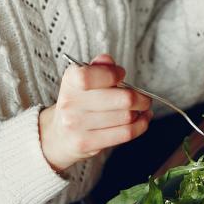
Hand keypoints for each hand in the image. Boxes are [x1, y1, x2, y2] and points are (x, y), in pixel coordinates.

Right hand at [38, 54, 151, 171]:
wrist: (60, 136)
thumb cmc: (79, 104)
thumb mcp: (84, 81)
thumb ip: (98, 68)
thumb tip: (107, 60)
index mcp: (70, 82)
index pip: (90, 76)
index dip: (112, 74)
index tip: (122, 76)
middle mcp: (70, 103)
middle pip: (122, 99)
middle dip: (140, 97)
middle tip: (144, 98)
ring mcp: (76, 125)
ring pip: (126, 117)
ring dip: (141, 112)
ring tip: (141, 110)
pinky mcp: (86, 143)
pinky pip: (124, 133)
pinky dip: (140, 126)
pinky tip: (141, 120)